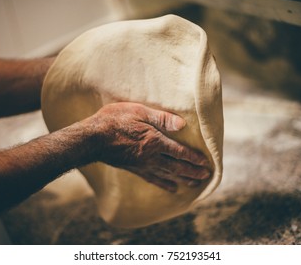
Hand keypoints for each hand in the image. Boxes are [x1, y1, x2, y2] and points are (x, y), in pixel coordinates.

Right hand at [89, 102, 211, 191]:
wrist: (93, 139)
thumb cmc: (115, 121)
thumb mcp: (138, 112)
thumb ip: (161, 118)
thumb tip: (182, 124)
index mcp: (155, 141)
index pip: (180, 152)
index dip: (194, 158)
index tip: (206, 163)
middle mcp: (151, 156)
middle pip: (177, 166)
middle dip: (193, 171)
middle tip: (206, 176)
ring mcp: (143, 165)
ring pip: (168, 175)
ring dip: (183, 179)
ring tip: (195, 184)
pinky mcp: (134, 169)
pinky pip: (153, 179)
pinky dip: (164, 184)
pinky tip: (171, 188)